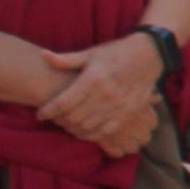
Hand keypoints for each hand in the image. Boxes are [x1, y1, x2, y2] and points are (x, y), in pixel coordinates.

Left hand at [34, 40, 160, 156]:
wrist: (149, 55)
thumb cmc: (116, 53)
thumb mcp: (91, 53)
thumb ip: (66, 59)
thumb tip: (43, 55)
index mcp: (92, 79)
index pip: (63, 102)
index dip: (48, 111)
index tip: (40, 114)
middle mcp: (105, 95)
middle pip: (73, 117)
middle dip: (58, 120)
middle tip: (53, 118)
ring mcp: (118, 106)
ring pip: (87, 127)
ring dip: (73, 128)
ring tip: (66, 124)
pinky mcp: (128, 113)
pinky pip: (105, 131)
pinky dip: (91, 134)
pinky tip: (84, 130)